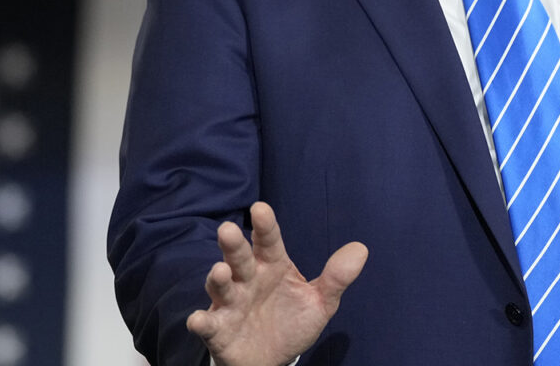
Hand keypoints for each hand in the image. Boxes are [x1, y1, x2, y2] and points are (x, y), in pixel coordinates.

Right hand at [187, 202, 368, 365]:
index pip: (269, 242)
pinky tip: (198, 319)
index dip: (265, 226)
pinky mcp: (219, 329)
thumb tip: (361, 249)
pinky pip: (207, 323)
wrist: (273, 359)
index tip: (260, 209)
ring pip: (221, 285)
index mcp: (273, 267)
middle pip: (239, 258)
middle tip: (228, 229)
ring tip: (220, 270)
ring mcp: (231, 304)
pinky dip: (201, 321)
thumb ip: (336, 278)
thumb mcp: (319, 303)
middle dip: (233, 245)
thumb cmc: (292, 322)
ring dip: (218, 278)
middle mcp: (248, 280)